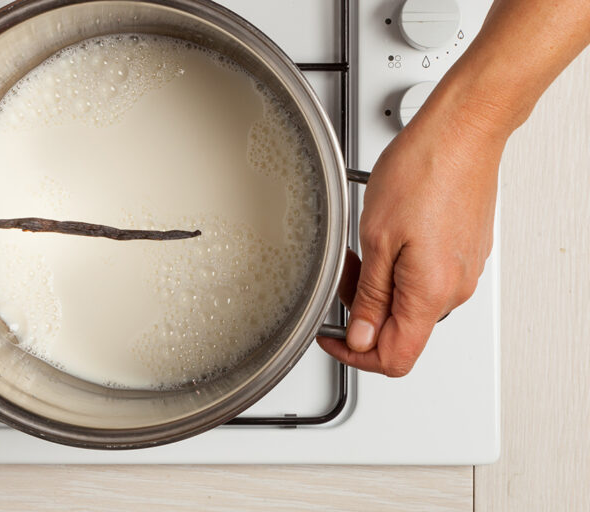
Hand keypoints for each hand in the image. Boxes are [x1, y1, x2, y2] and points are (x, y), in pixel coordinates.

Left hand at [318, 81, 504, 376]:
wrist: (463, 130)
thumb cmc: (424, 171)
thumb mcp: (377, 238)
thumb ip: (370, 296)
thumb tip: (361, 338)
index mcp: (431, 294)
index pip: (394, 358)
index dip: (356, 354)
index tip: (332, 335)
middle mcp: (454, 289)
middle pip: (399, 329)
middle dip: (361, 309)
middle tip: (342, 272)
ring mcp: (462, 271)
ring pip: (409, 302)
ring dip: (378, 285)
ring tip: (362, 247)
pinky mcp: (463, 252)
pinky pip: (425, 279)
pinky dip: (397, 269)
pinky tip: (385, 238)